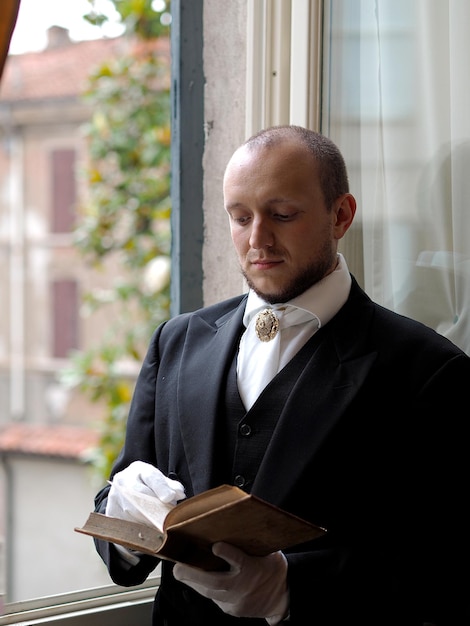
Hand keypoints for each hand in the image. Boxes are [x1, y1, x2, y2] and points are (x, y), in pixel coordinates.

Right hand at [106, 461, 185, 523]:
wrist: (123, 488)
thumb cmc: (146, 484)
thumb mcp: (158, 479)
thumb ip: (171, 486)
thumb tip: (179, 494)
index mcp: (138, 469)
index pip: (151, 477)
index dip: (161, 488)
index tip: (170, 497)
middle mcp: (123, 481)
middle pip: (141, 497)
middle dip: (157, 509)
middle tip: (169, 519)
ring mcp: (114, 497)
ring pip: (135, 513)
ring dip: (151, 521)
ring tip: (162, 525)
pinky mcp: (111, 512)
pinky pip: (127, 524)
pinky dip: (140, 528)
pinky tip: (149, 530)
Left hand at [173, 542, 288, 622]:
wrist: (284, 596)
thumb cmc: (274, 568)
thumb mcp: (269, 551)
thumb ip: (251, 543)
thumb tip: (234, 523)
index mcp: (253, 567)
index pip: (239, 560)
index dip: (227, 553)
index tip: (215, 546)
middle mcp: (243, 586)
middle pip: (215, 582)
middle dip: (193, 574)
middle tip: (178, 567)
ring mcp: (237, 600)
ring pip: (210, 593)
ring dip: (194, 582)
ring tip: (181, 572)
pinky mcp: (233, 610)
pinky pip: (215, 600)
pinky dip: (205, 590)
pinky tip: (198, 582)